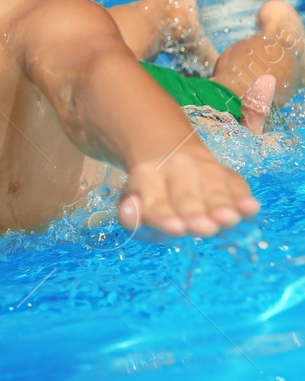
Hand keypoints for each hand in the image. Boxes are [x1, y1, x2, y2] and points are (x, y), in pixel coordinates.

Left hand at [120, 143, 258, 237]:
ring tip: (228, 219)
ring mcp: (203, 170)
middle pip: (186, 198)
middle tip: (204, 227)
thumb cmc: (151, 192)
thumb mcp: (133, 202)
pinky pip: (237, 184)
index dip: (165, 217)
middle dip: (195, 213)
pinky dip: (243, 197)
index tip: (176, 228)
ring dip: (221, 206)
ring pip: (213, 190)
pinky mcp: (228, 174)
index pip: (156, 203)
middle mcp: (176, 172)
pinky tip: (250, 208)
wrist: (169, 153)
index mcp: (147, 179)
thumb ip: (130, 213)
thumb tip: (131, 214)